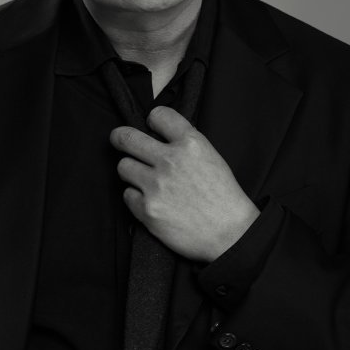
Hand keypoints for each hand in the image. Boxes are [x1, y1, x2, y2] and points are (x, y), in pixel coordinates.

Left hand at [110, 105, 259, 261]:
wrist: (231, 234)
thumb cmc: (224, 197)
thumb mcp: (211, 157)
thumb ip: (185, 144)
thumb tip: (160, 138)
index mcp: (190, 143)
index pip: (158, 115)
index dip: (153, 119)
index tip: (151, 126)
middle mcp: (170, 160)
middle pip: (127, 138)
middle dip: (119, 137)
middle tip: (118, 140)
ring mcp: (156, 185)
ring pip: (123, 166)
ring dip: (131, 171)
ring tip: (144, 179)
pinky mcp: (147, 209)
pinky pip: (127, 195)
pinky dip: (136, 197)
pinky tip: (151, 201)